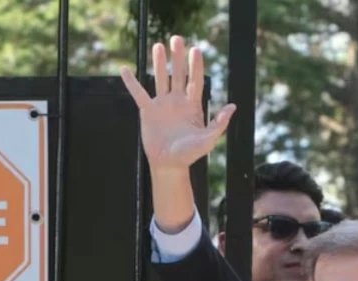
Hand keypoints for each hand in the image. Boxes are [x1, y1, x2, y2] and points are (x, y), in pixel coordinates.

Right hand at [119, 35, 235, 173]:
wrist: (169, 164)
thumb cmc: (190, 154)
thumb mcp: (208, 140)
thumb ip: (219, 123)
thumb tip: (232, 106)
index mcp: (193, 106)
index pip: (195, 81)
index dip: (195, 65)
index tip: (196, 50)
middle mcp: (178, 101)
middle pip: (179, 74)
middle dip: (178, 57)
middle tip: (178, 38)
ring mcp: (162, 105)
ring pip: (161, 79)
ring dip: (160, 63)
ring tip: (159, 46)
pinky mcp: (148, 111)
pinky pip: (138, 93)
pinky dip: (131, 82)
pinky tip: (125, 69)